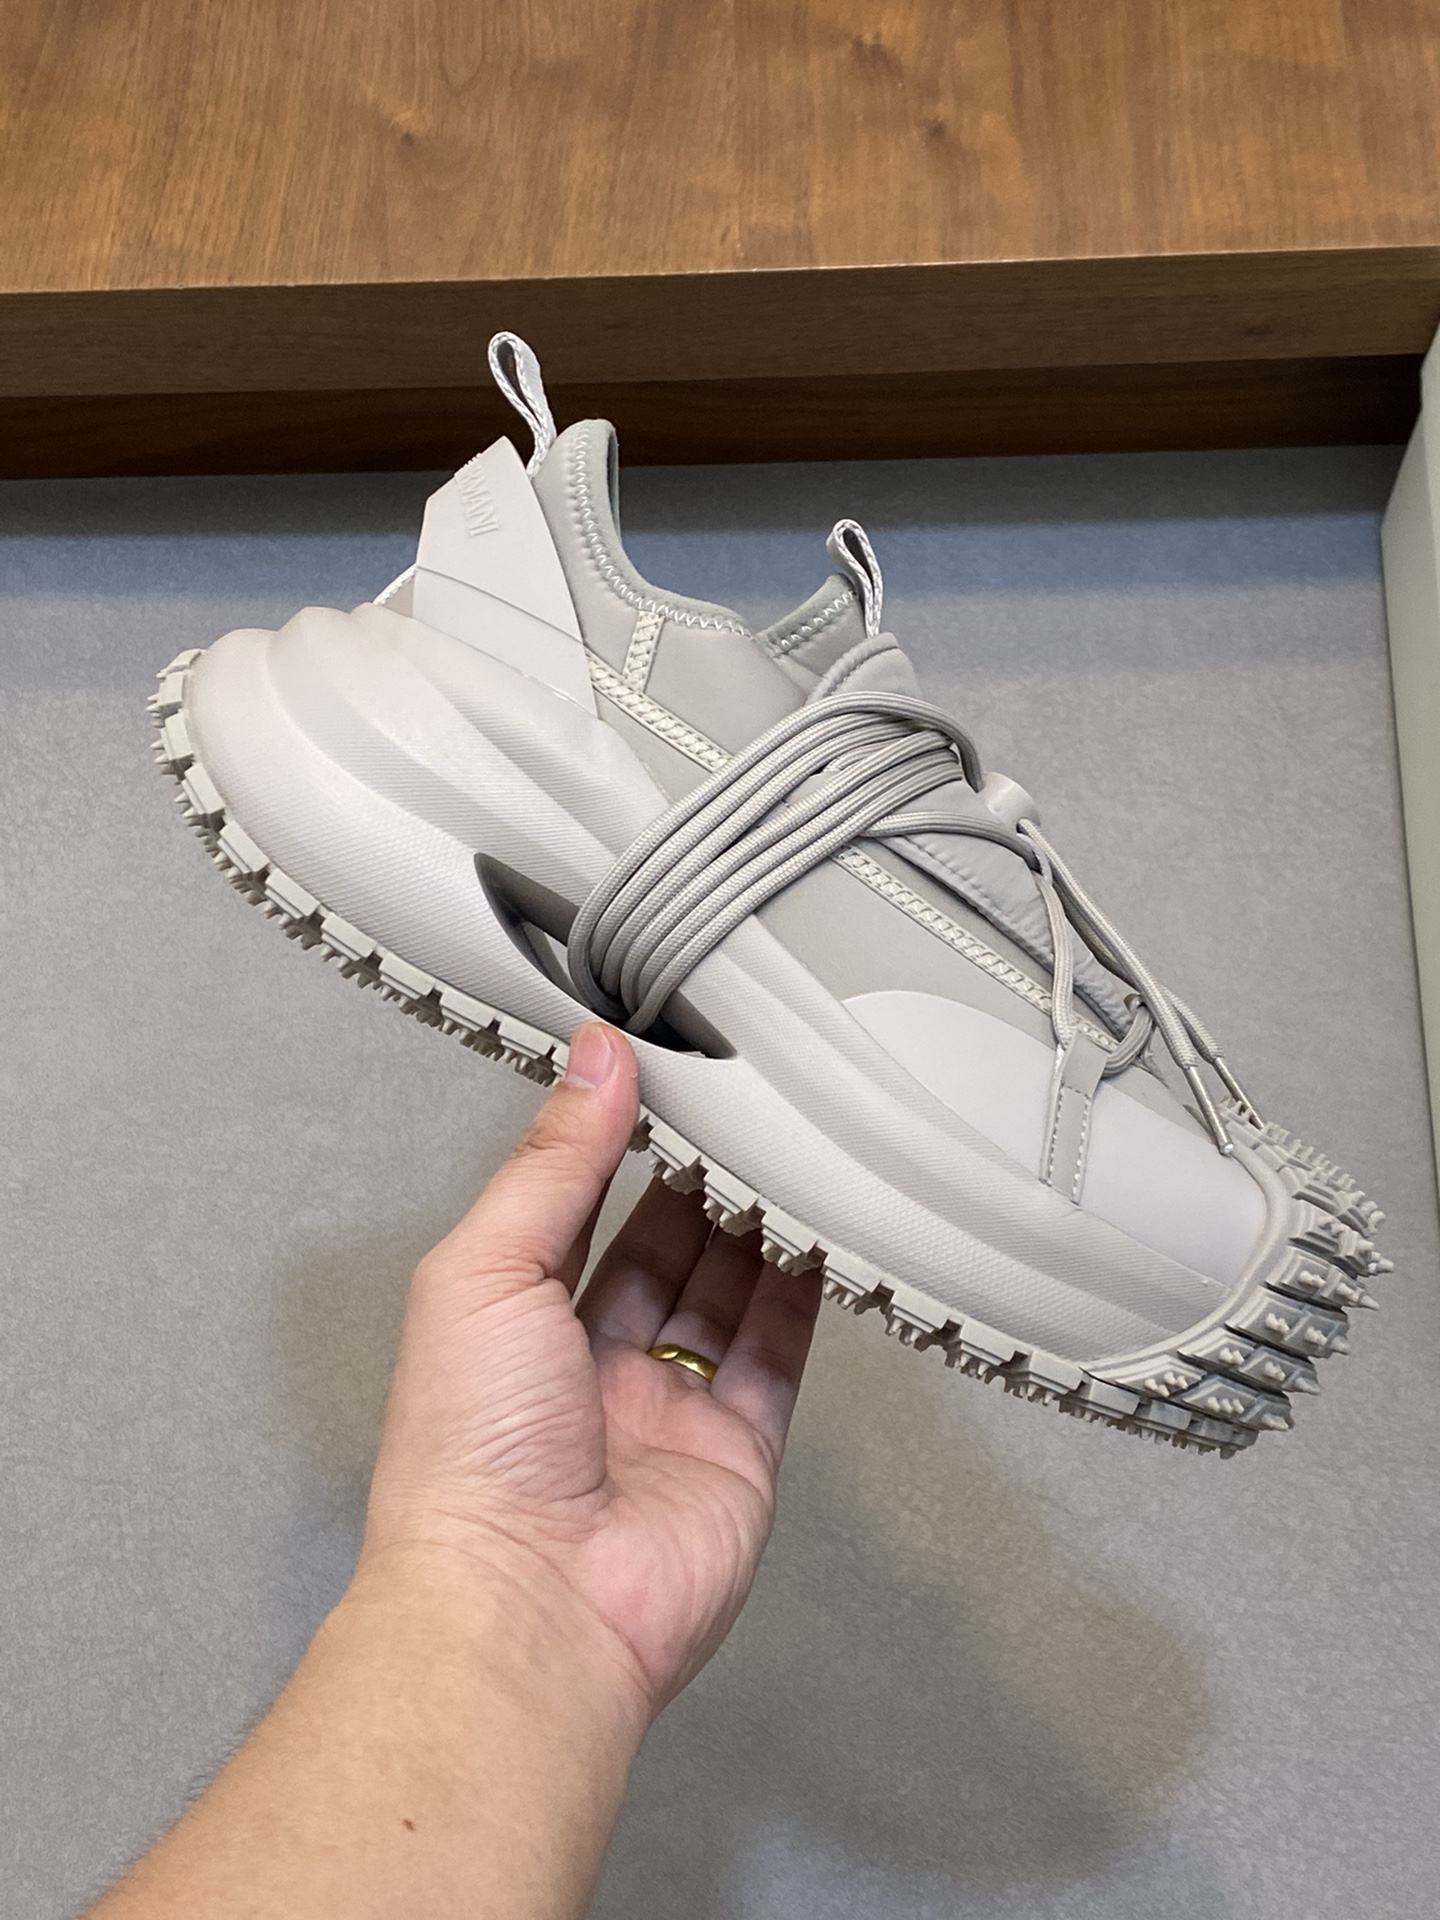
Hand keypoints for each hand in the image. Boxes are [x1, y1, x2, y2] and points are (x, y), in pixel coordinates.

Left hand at [361, 1022, 824, 1719]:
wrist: (529, 1606)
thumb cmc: (468, 1458)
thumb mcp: (487, 1270)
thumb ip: (553, 1164)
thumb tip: (592, 1061)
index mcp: (509, 1322)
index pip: (575, 1207)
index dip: (616, 1140)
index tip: (659, 1073)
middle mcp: (587, 1368)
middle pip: (661, 1247)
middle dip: (698, 1177)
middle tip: (740, 1104)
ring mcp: (667, 1412)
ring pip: (726, 1292)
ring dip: (756, 1223)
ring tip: (788, 1146)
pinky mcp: (736, 1452)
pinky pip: (778, 1355)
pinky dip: (803, 1292)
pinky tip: (819, 1232)